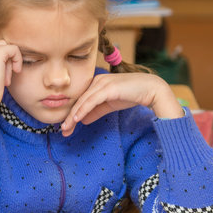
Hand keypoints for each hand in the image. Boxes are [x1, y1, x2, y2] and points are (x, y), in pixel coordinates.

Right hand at [0, 40, 22, 116]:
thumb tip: (6, 61)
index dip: (2, 64)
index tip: (1, 78)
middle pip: (2, 48)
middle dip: (6, 63)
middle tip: (4, 80)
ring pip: (8, 49)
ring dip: (10, 65)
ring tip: (5, 80)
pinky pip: (14, 49)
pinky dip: (18, 60)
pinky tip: (16, 71)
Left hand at [61, 73, 183, 135]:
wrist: (150, 89)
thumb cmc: (132, 94)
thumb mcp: (109, 105)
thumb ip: (96, 111)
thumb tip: (82, 120)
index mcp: (96, 84)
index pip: (80, 100)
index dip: (72, 114)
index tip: (65, 128)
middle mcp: (96, 81)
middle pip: (78, 101)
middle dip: (69, 117)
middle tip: (62, 131)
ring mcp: (101, 83)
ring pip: (82, 102)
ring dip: (72, 116)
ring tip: (65, 128)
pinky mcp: (107, 88)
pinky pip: (91, 101)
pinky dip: (82, 110)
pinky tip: (76, 119)